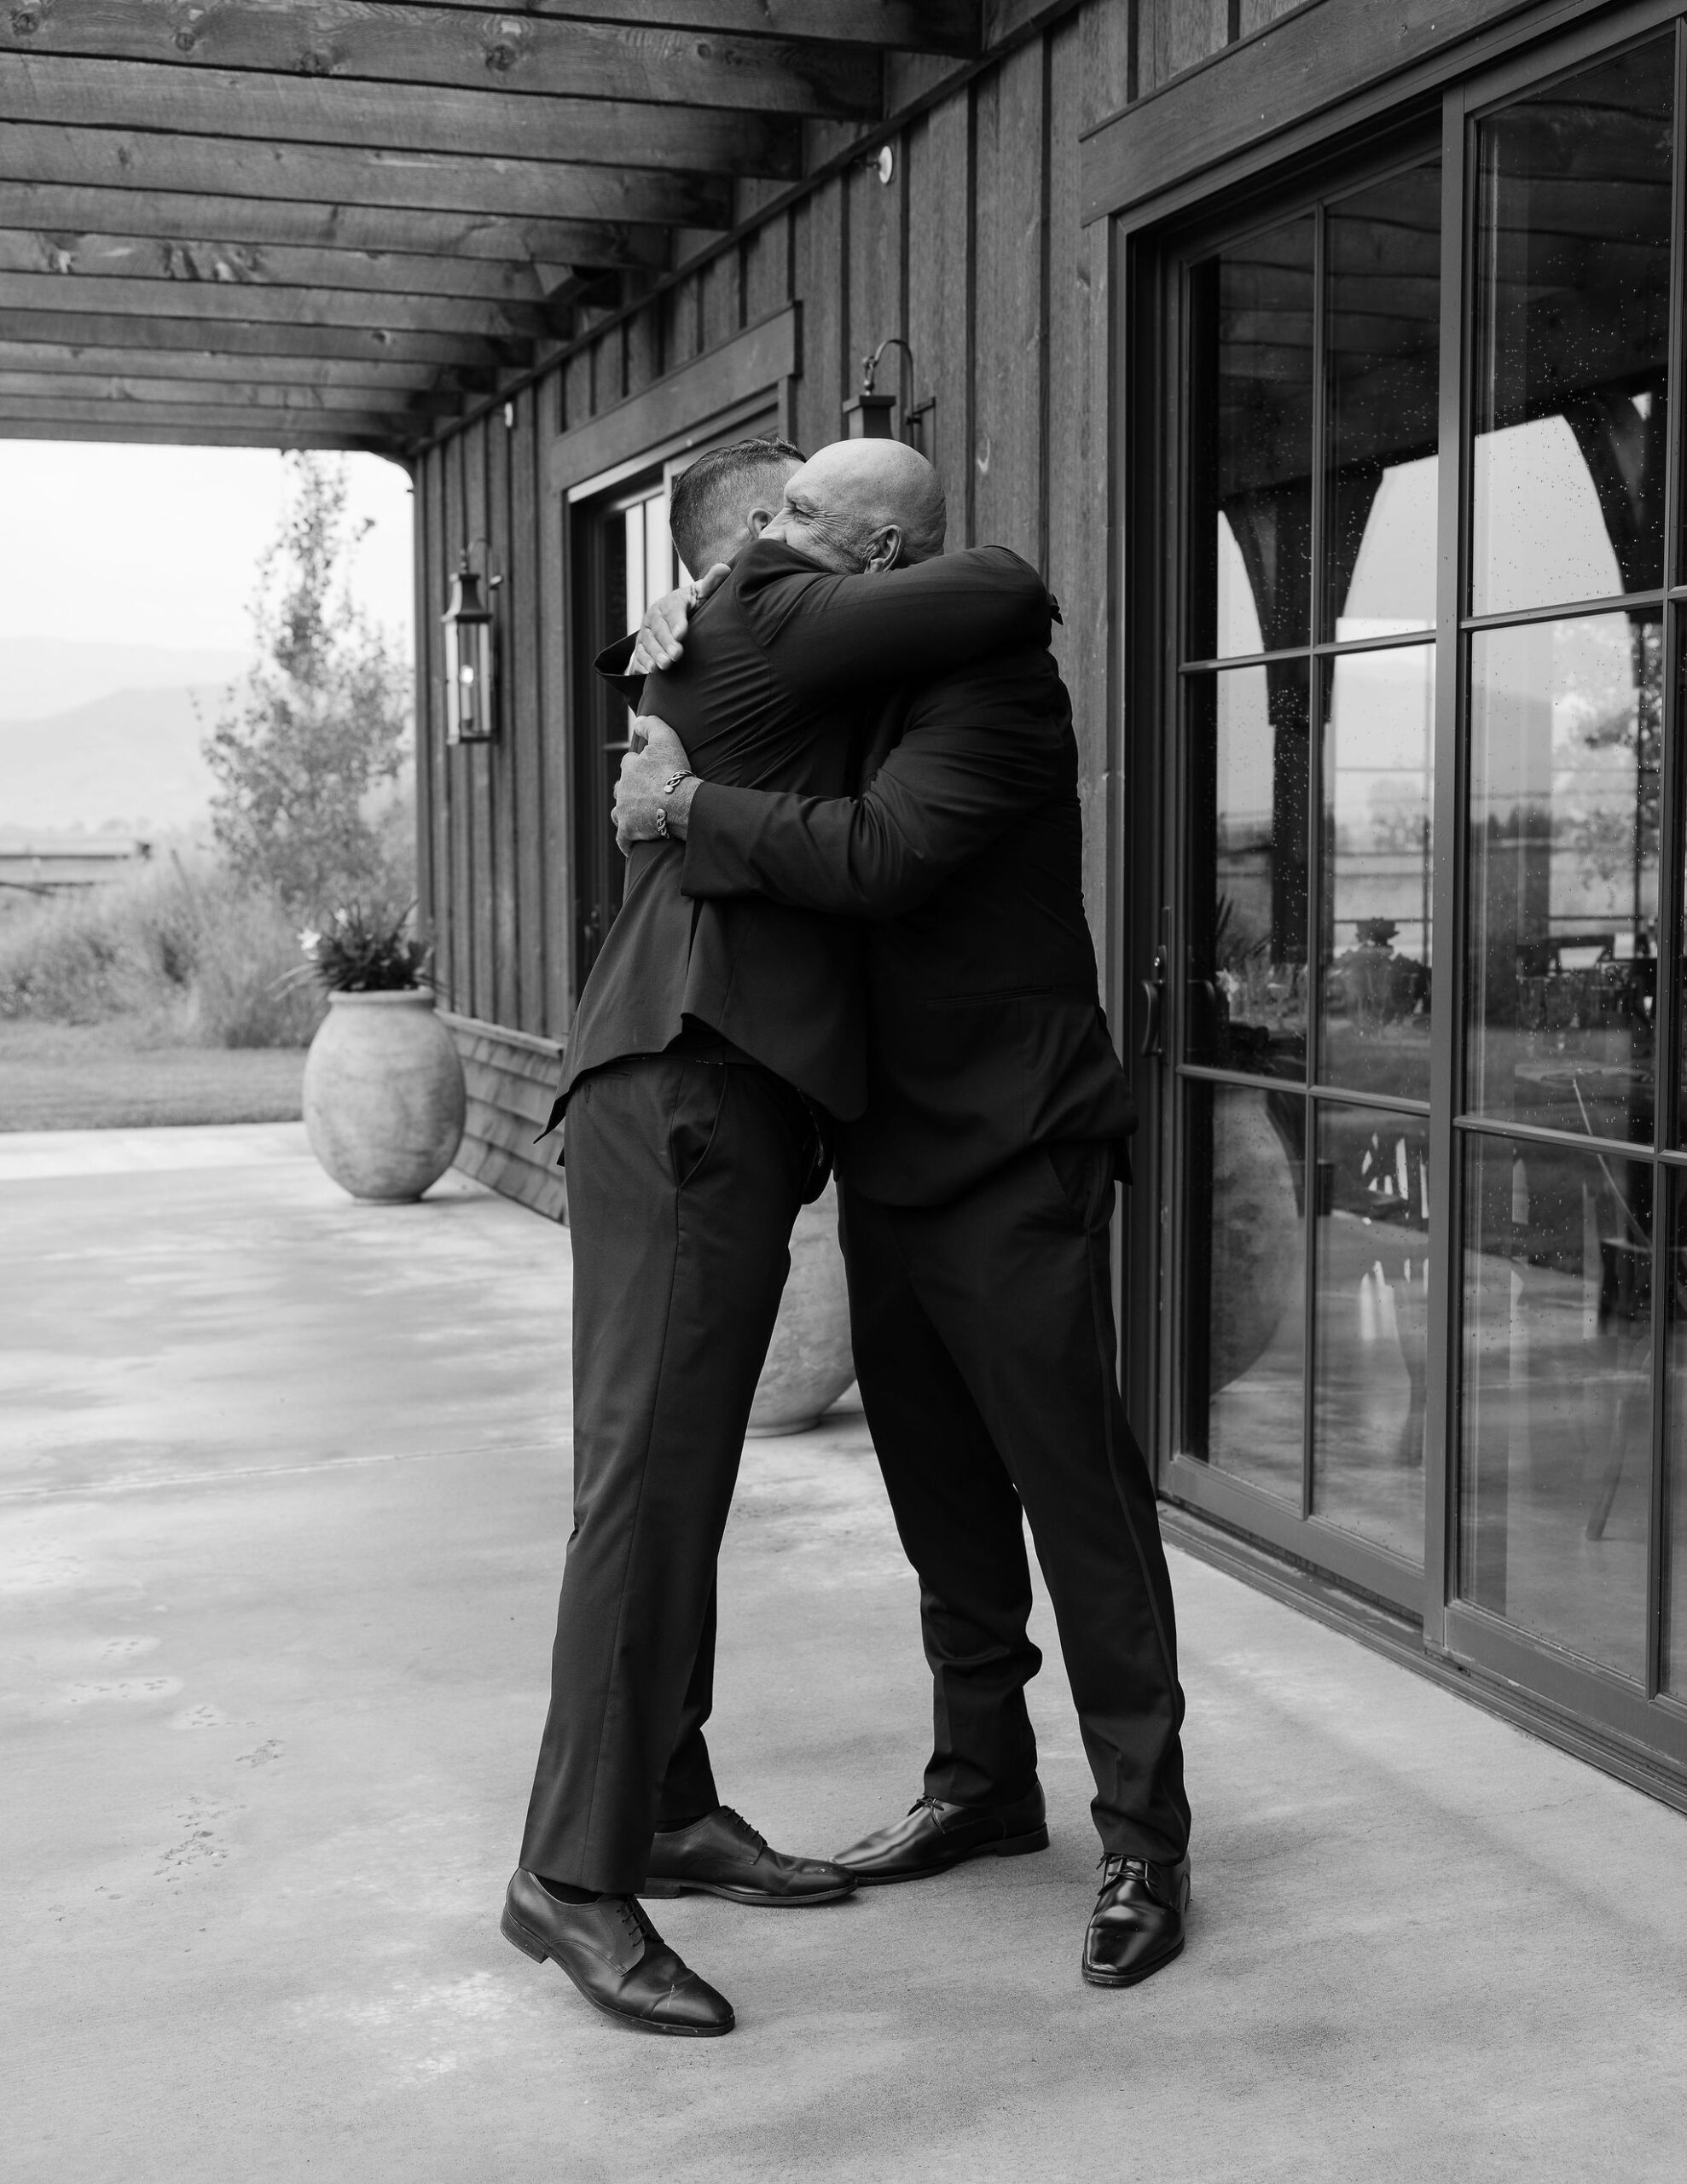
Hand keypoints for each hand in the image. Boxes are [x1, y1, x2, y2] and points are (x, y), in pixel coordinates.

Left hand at [613, 718, 697, 851]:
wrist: (680, 803)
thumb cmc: (674, 772)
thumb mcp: (666, 738)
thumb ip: (651, 725)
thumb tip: (637, 721)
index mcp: (629, 767)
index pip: (630, 762)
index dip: (641, 763)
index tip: (654, 769)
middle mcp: (622, 789)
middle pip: (622, 787)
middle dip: (630, 788)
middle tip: (647, 792)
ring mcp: (624, 811)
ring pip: (618, 811)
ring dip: (626, 811)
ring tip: (638, 814)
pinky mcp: (629, 832)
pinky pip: (623, 839)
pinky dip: (626, 841)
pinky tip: (631, 843)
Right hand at [627, 561, 730, 674]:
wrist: (671, 621)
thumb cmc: (691, 608)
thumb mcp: (700, 595)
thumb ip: (711, 584)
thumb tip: (724, 568)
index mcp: (670, 603)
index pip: (672, 610)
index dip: (676, 621)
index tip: (682, 633)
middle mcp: (654, 617)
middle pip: (658, 629)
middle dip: (666, 643)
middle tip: (675, 655)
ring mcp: (645, 633)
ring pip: (646, 643)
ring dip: (655, 655)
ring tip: (664, 666)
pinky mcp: (640, 649)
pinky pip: (637, 656)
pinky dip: (642, 664)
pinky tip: (649, 672)